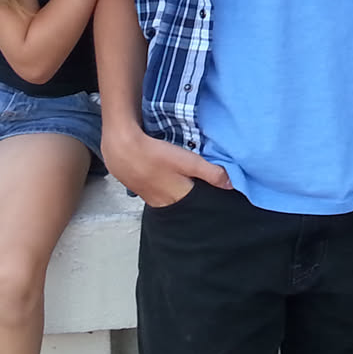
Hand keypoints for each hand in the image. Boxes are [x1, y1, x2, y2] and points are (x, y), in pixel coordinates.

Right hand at [100, 125, 232, 206]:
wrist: (121, 148)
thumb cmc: (155, 155)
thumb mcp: (187, 161)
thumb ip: (210, 173)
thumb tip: (231, 185)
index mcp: (178, 199)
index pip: (200, 206)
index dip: (209, 199)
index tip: (219, 194)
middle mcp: (164, 204)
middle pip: (186, 204)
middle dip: (196, 197)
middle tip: (205, 185)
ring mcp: (150, 198)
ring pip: (172, 198)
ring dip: (180, 191)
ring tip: (187, 180)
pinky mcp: (141, 189)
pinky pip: (160, 193)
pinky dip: (167, 187)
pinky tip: (167, 176)